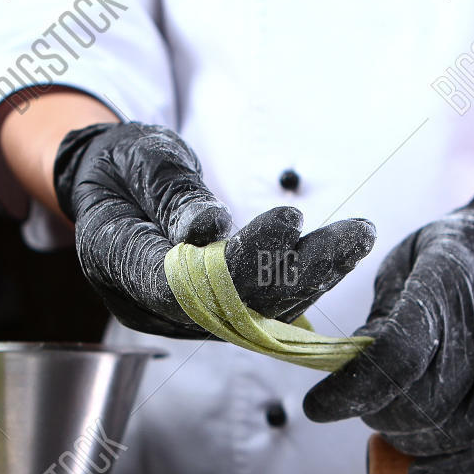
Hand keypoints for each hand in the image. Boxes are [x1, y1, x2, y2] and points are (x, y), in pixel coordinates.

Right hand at [58, 122, 374, 337]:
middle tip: (354, 235)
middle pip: (229, 307)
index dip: (240, 260)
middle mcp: (147, 305)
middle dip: (296, 271)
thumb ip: (171, 192)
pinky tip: (342, 251)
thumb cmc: (123, 164)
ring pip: (253, 312)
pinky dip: (302, 278)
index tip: (291, 220)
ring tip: (360, 238)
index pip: (180, 282)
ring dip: (312, 277)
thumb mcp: (138, 156)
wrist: (113, 188)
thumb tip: (209, 227)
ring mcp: (181, 317)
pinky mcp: (211, 314)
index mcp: (113, 261)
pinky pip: (260, 307)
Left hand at [304, 173, 473, 473]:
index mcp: (444, 288)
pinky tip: (424, 471)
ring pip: (460, 432)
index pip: (397, 356)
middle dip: (382, 419)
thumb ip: (378, 321)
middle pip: (428, 405)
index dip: (352, 391)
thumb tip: (350, 372)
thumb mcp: (400, 267)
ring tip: (393, 428)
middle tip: (365, 409)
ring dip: (414, 444)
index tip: (317, 406)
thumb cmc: (449, 256)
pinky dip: (457, 468)